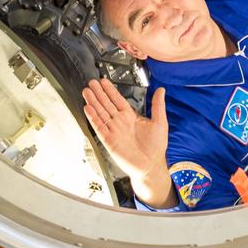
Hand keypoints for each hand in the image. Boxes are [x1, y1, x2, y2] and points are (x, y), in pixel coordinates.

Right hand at [82, 80, 174, 207]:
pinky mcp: (109, 140)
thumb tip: (161, 90)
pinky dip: (93, 118)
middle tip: (91, 83)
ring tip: (86, 92)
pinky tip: (88, 108)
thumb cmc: (156, 147)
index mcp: (131, 117)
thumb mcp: (160, 122)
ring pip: (101, 113)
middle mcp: (120, 122)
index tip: (104, 81)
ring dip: (93, 102)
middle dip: (98, 93)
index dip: (110, 91)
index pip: (117, 100)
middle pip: (106, 104)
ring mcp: (114, 131)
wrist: (151, 165)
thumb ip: (158, 105)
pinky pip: (99, 127)